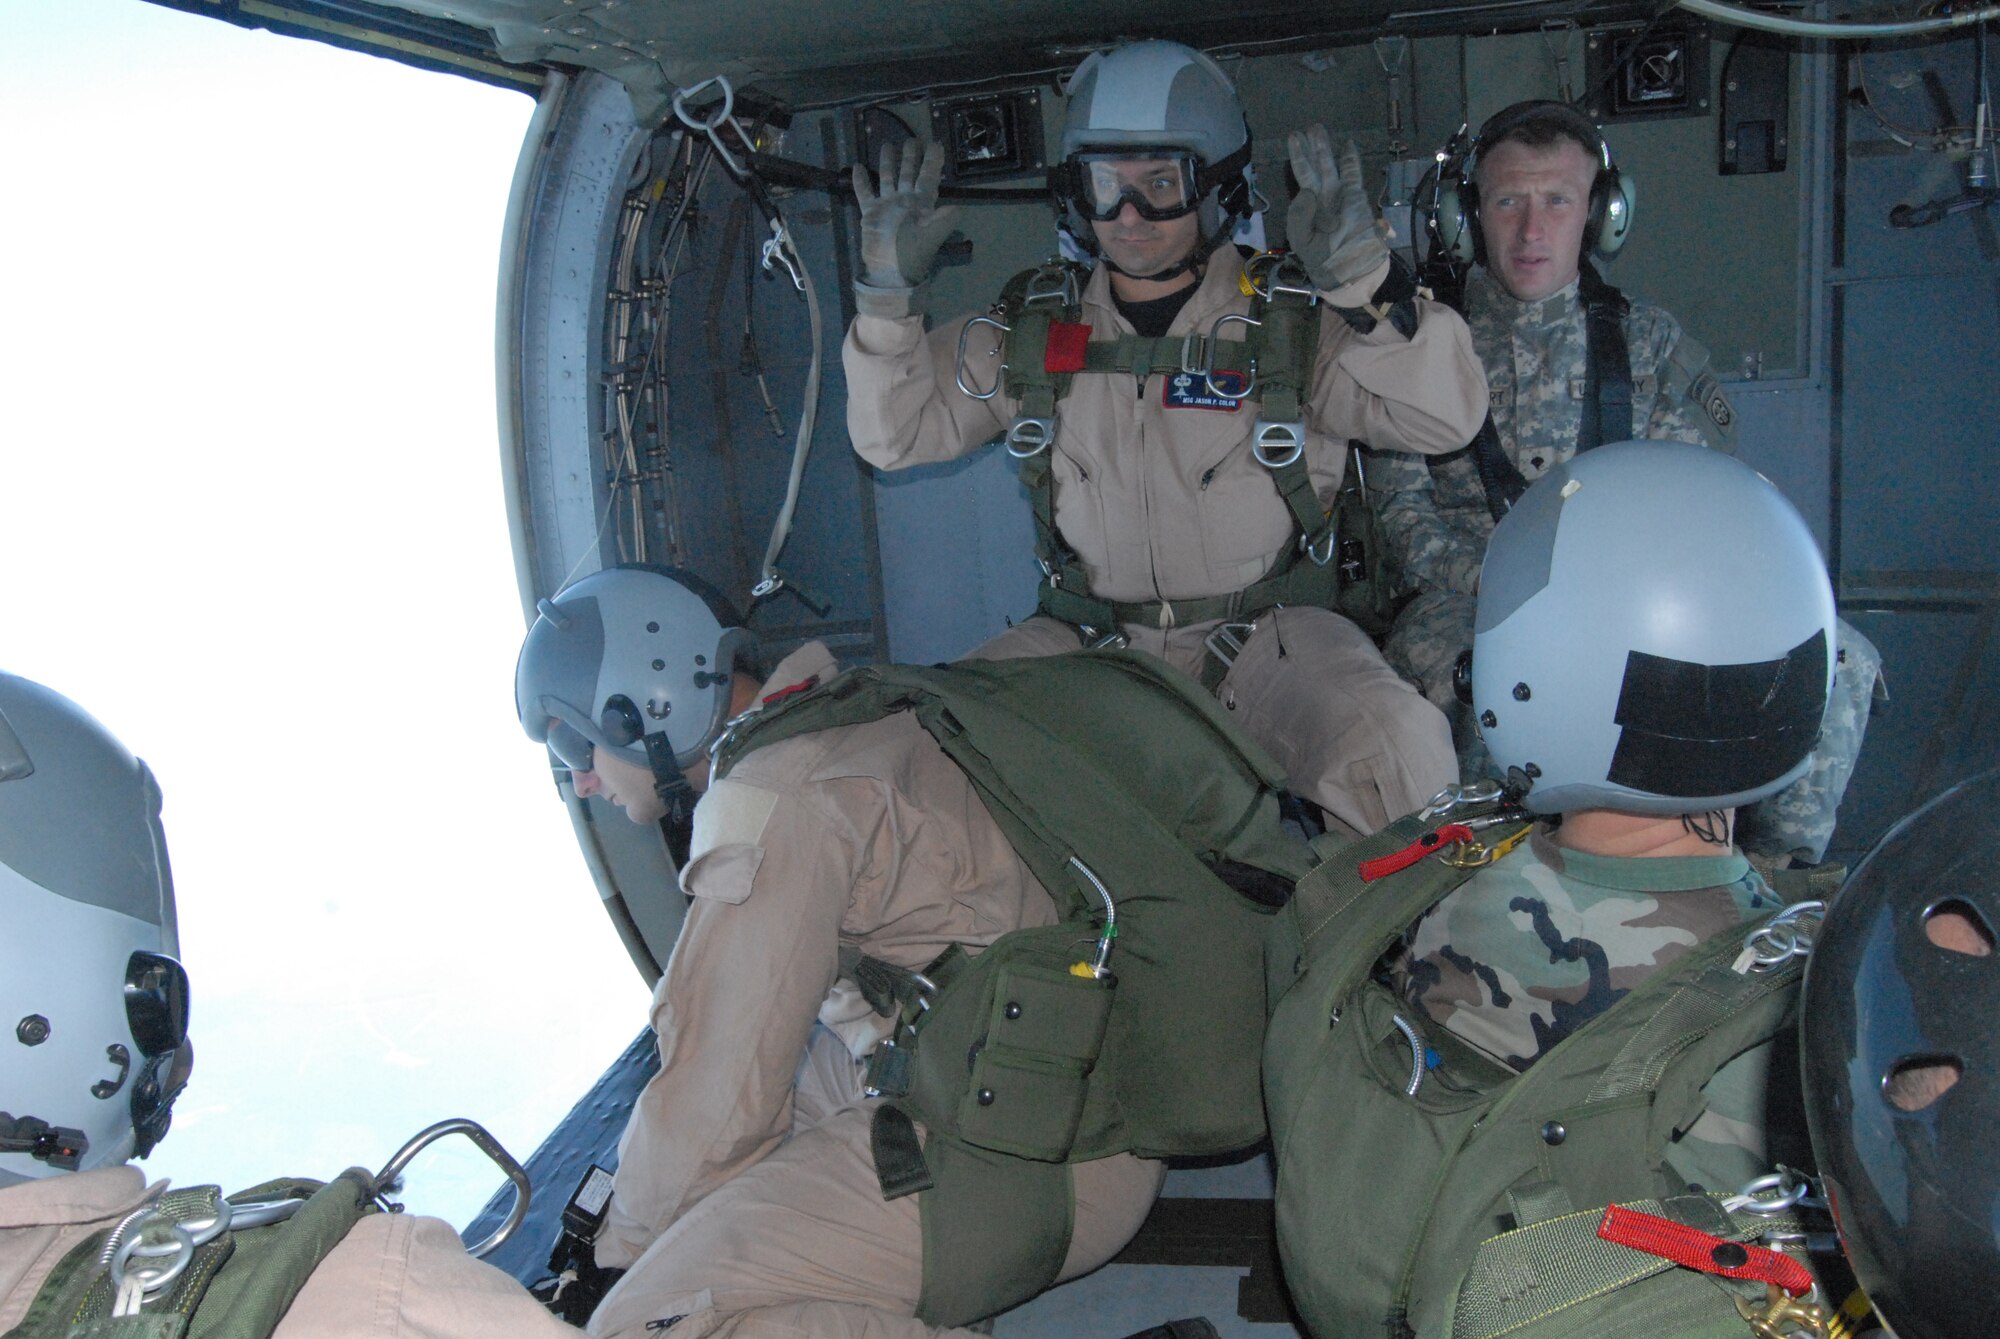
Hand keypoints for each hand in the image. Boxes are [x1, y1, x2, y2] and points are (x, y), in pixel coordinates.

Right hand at [851, 139, 960, 291]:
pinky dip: (861, 180)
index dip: (933, 161)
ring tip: (886, 144)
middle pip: (909, 173)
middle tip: (912, 139)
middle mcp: (906, 201)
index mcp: (922, 204)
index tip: (936, 144)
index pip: (929, 177)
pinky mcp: (871, 212)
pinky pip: (865, 192)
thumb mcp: (932, 236)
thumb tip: (960, 205)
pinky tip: (857, 166)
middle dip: (911, 157)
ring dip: (888, 162)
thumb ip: (944, 219)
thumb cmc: (913, 254)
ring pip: (888, 178)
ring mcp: (888, 205)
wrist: (890, 272)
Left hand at [1285, 126, 1387, 291]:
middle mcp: (1323, 197)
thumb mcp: (1302, 240)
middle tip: (1308, 127)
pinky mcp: (1356, 200)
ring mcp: (1339, 197)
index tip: (1293, 138)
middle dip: (1312, 147)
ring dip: (1326, 149)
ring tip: (1319, 129)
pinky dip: (1351, 161)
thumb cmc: (1322, 259)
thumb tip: (1307, 191)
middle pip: (1316, 166)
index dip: (1298, 157)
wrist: (1347, 272)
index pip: (1302, 176)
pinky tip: (1348, 145)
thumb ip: (1299, 216)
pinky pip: (1352, 176)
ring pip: (1331, 166)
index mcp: (1308, 206)